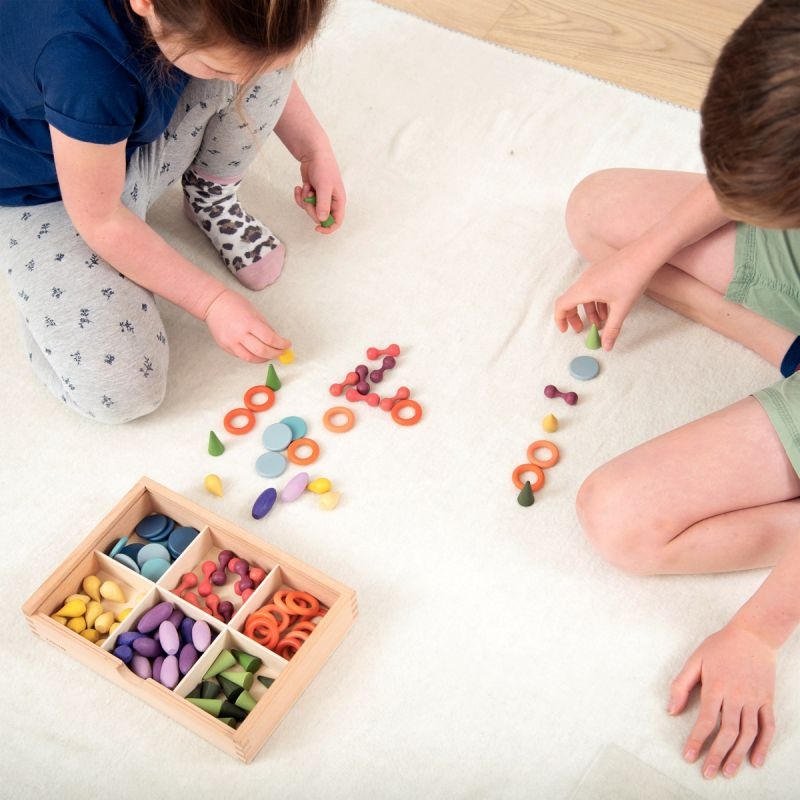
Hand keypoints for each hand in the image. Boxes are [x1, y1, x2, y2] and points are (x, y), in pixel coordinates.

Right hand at [203, 289, 290, 361]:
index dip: (281, 344)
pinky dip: (253, 357)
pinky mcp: (225, 346)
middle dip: (275, 354)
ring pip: (252, 358)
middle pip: (262, 351)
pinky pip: (242, 356)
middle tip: (281, 352)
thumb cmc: (234, 304)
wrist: (213, 304)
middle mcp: (239, 334)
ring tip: (271, 355)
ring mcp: (231, 342)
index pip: (270, 338)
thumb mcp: (254, 312)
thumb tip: (277, 340)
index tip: (287, 344)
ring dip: (264, 359)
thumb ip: (265, 327)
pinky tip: (258, 353)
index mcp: (249, 322)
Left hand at [293, 145, 345, 232]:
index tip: (317, 228)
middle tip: (309, 196)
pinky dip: (299, 196)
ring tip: (307, 187)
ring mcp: (320, 198)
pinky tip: (299, 187)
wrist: (313, 154)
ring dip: (304, 200)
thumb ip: (323, 204)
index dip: (328, 228)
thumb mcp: (324, 187)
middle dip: (311, 208)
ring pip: (310, 210)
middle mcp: (330, 202)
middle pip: (320, 217)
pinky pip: (303, 203)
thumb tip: (322, 220)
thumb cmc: (323, 168)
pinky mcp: (311, 194)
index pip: (336, 221)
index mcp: (338, 201)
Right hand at [554, 246, 654, 350]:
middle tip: (582, 329)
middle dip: (574, 317)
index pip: (561, 305)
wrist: (644, 255)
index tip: (565, 331)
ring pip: (582, 296)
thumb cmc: (632, 278)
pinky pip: (591, 289)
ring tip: (600, 322)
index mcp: (584, 290)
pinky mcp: (600, 271)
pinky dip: (595, 301)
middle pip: (570, 301)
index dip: (560, 320)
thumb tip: (606, 346)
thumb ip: (612, 329)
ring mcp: (591, 274)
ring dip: (588, 311)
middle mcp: (584, 281)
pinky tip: (609, 309)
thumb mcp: (621, 308)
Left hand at [668, 623, 776, 778]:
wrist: (753, 634)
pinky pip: (768, 726)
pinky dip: (763, 745)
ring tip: (729, 773)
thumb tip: (670, 710)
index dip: (697, 740)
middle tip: (707, 773)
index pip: (706, 720)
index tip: (688, 756)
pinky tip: (756, 761)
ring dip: (738, 755)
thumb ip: (681, 685)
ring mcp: (755, 699)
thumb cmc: (720, 646)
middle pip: (728, 732)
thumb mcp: (695, 660)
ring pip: (748, 733)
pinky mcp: (768, 700)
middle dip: (717, 755)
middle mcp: (737, 696)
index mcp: (716, 686)